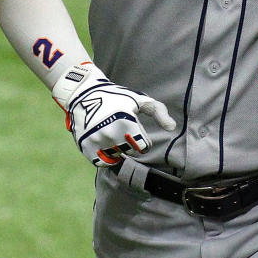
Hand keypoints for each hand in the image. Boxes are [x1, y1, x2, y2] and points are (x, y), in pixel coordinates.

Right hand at [51, 62, 176, 166]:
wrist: (85, 95)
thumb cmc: (118, 98)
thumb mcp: (140, 100)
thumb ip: (159, 112)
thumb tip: (172, 128)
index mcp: (126, 122)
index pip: (143, 147)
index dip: (143, 140)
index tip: (136, 130)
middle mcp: (110, 133)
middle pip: (130, 152)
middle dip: (130, 144)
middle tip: (123, 130)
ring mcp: (96, 141)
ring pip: (117, 158)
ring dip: (118, 150)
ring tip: (113, 134)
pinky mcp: (85, 146)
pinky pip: (102, 162)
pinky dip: (106, 157)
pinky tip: (105, 143)